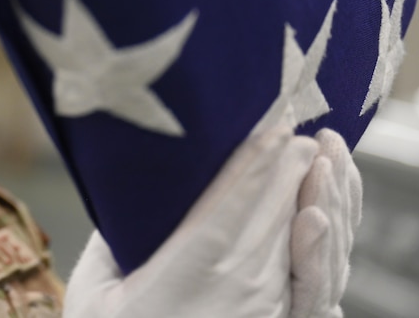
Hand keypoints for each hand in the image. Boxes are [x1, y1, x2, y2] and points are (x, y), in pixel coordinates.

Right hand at [64, 123, 359, 317]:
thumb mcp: (96, 287)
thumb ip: (113, 237)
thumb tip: (128, 194)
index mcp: (195, 263)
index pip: (237, 193)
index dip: (258, 154)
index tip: (272, 120)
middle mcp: (242, 282)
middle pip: (277, 206)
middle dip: (292, 162)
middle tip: (299, 122)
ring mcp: (266, 305)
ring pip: (300, 235)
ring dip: (313, 191)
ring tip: (323, 155)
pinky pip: (307, 271)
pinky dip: (317, 235)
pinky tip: (317, 211)